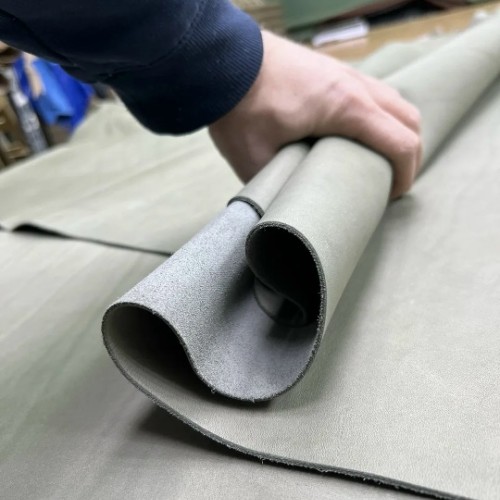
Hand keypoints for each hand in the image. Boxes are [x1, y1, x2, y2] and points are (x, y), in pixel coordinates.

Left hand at [209, 31, 421, 198]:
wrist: (223, 62)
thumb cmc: (239, 108)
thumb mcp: (256, 159)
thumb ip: (277, 186)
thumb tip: (286, 206)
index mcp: (346, 108)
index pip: (400, 143)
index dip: (405, 175)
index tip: (392, 197)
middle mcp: (355, 86)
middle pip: (409, 119)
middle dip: (409, 155)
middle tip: (388, 182)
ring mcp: (346, 73)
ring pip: (394, 102)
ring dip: (396, 132)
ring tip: (376, 160)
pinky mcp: (333, 70)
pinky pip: (374, 92)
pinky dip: (380, 116)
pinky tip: (358, 135)